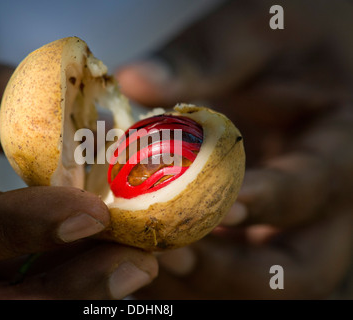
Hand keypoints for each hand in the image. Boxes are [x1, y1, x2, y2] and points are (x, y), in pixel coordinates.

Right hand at [0, 38, 157, 298]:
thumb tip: (88, 121)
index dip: (19, 226)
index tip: (92, 214)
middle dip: (62, 288)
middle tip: (133, 264)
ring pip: (0, 304)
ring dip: (72, 291)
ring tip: (133, 266)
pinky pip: (8, 292)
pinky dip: (60, 281)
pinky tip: (103, 262)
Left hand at [117, 0, 352, 298]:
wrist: (293, 56)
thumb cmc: (285, 40)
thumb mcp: (256, 33)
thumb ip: (206, 58)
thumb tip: (137, 80)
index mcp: (339, 148)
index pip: (313, 188)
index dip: (265, 201)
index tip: (215, 203)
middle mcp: (323, 204)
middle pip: (297, 270)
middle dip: (233, 272)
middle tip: (171, 253)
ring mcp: (291, 224)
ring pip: (262, 282)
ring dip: (205, 281)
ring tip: (148, 260)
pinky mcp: (259, 229)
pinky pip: (232, 271)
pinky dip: (193, 273)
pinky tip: (148, 252)